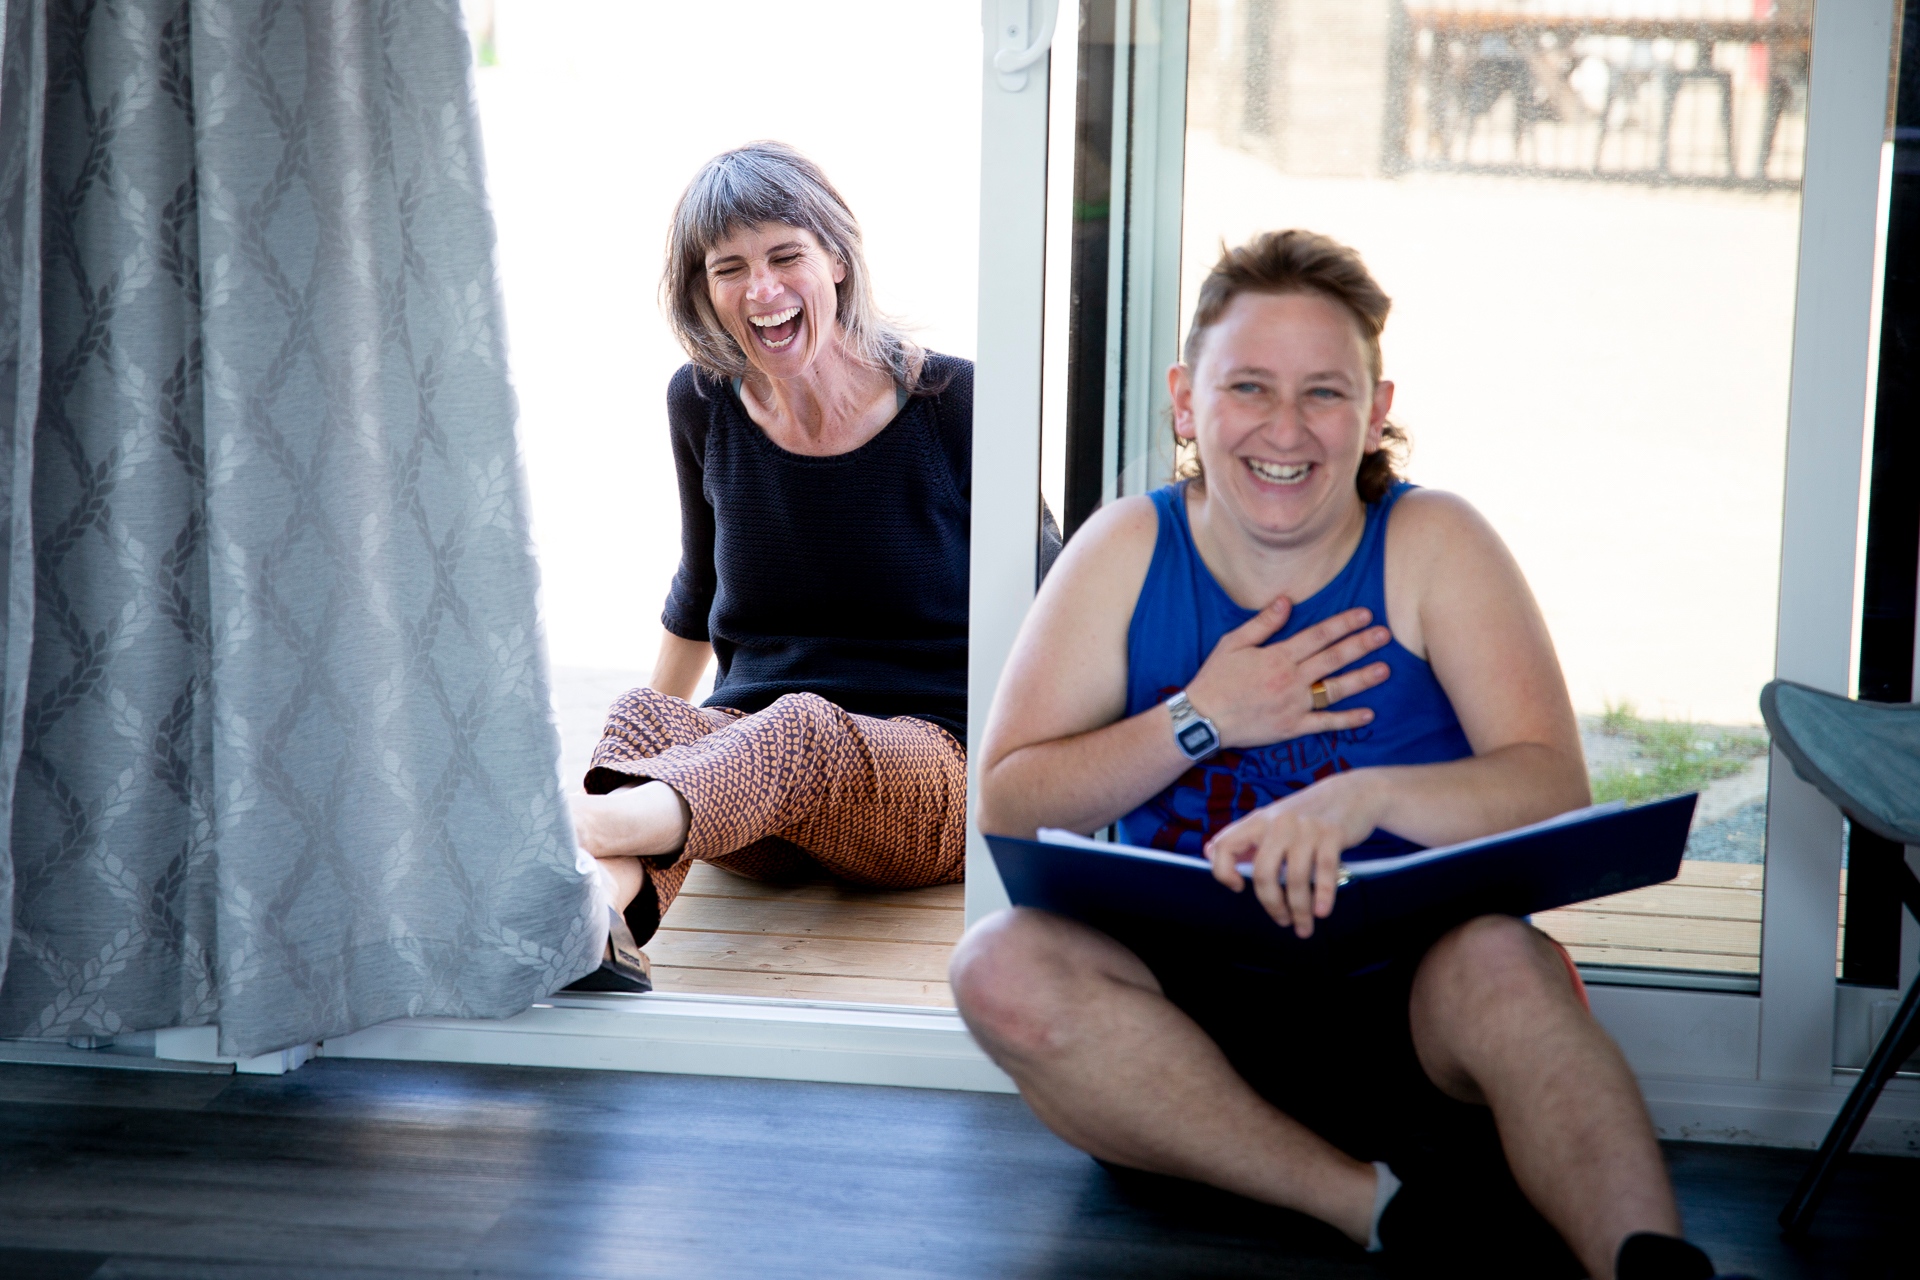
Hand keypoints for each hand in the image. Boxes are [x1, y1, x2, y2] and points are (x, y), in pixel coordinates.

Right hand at [1184, 599, 1390, 748]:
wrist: (1202, 719)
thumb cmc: (1215, 678)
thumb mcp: (1233, 643)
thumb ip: (1263, 623)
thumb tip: (1287, 601)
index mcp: (1278, 656)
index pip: (1319, 635)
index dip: (1344, 624)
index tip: (1366, 615)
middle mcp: (1291, 679)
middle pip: (1333, 658)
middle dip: (1361, 645)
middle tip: (1386, 636)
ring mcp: (1294, 705)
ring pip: (1335, 689)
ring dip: (1362, 679)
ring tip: (1385, 669)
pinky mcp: (1292, 728)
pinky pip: (1325, 723)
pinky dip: (1347, 720)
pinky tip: (1368, 714)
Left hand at [1204, 772, 1380, 937]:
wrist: (1351, 792)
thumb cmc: (1307, 813)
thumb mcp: (1271, 819)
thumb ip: (1243, 838)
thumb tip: (1209, 852)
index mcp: (1258, 820)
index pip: (1225, 846)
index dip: (1223, 871)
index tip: (1237, 887)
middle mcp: (1279, 823)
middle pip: (1263, 872)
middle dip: (1271, 904)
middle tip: (1281, 920)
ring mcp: (1306, 828)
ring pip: (1295, 878)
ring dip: (1299, 909)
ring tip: (1303, 926)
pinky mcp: (1332, 834)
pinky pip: (1324, 871)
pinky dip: (1322, 895)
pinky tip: (1321, 912)